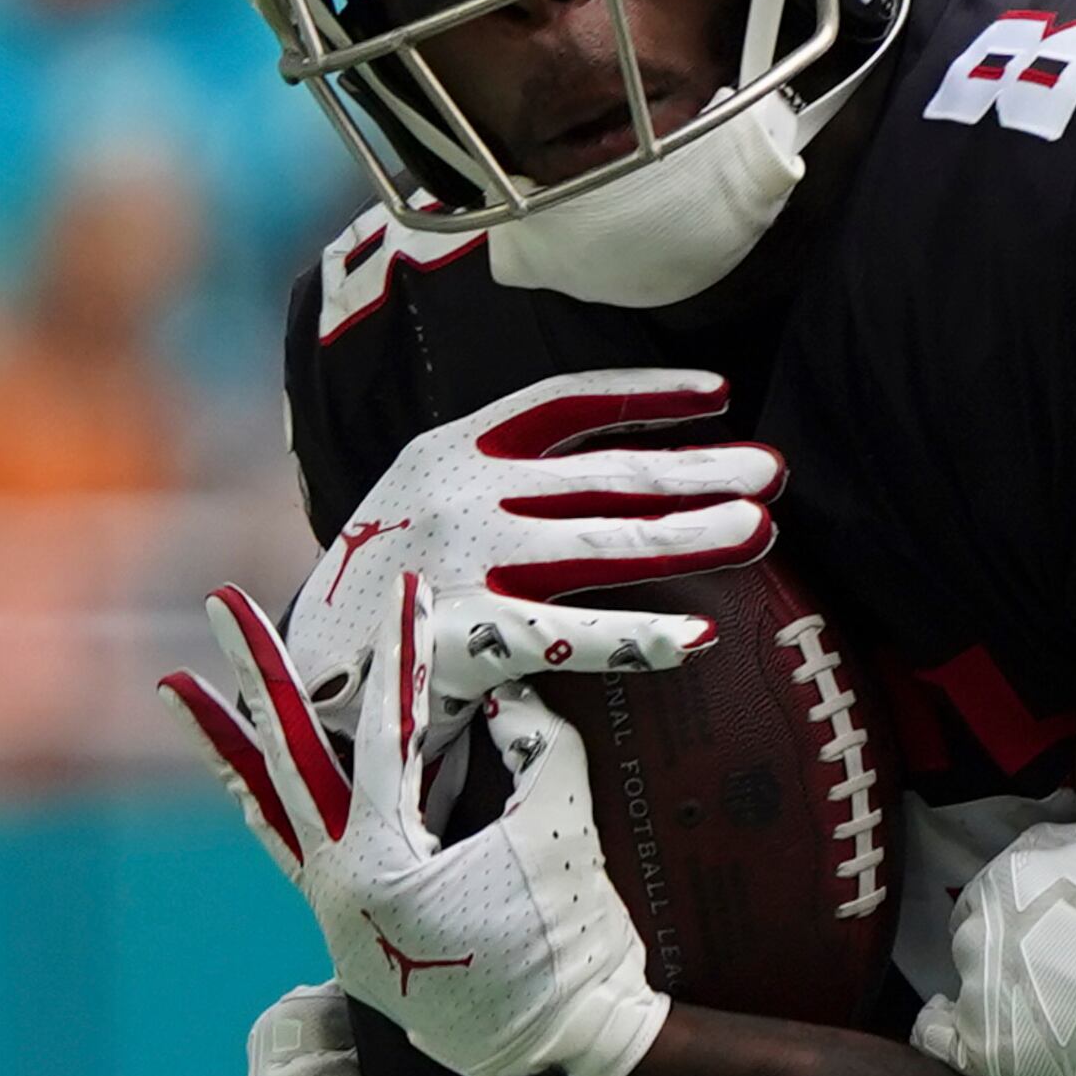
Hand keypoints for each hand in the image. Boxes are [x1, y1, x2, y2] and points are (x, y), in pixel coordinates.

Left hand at [162, 573, 668, 1075]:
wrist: (563, 1053)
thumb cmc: (570, 943)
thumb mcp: (559, 830)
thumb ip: (535, 746)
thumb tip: (505, 690)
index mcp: (377, 869)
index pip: (383, 738)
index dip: (401, 659)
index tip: (402, 591)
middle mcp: (333, 893)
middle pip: (285, 762)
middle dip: (252, 678)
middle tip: (220, 606)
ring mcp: (335, 917)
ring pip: (270, 809)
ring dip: (229, 746)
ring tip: (178, 687)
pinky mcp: (355, 931)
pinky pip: (297, 849)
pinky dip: (270, 803)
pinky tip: (245, 773)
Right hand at [288, 369, 781, 754]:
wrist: (301, 681)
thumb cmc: (390, 592)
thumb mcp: (429, 507)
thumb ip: (506, 481)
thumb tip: (622, 472)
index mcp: (448, 450)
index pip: (561, 405)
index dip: (645, 395)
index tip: (721, 394)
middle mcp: (456, 497)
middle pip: (602, 477)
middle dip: (697, 471)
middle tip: (774, 471)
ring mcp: (458, 566)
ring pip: (599, 545)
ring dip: (689, 535)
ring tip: (760, 529)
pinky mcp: (457, 640)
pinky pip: (566, 636)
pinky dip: (636, 636)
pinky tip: (697, 636)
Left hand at [911, 821, 1075, 1075]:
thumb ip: (1073, 867)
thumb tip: (1055, 878)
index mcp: (1019, 868)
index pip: (992, 898)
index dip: (1018, 927)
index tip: (1040, 946)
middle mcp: (989, 917)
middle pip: (975, 940)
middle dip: (1003, 960)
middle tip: (1049, 986)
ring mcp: (981, 981)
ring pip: (963, 988)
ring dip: (991, 1002)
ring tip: (1036, 1023)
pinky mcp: (985, 1043)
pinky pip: (937, 1038)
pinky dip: (947, 1041)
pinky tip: (968, 1045)